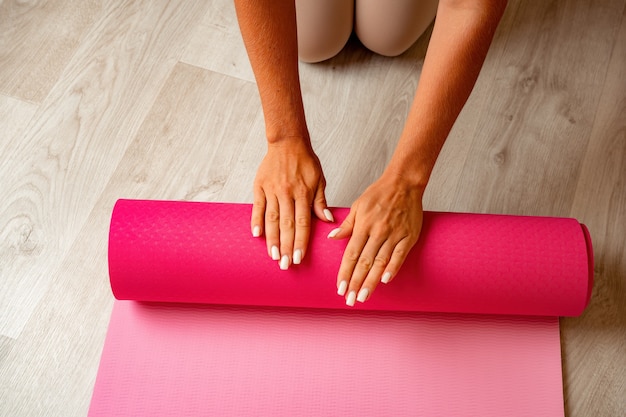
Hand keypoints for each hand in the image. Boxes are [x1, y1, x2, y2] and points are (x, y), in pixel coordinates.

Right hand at [251, 138, 332, 268]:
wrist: (287, 141)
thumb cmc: (305, 161)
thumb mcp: (319, 179)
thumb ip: (321, 201)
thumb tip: (328, 220)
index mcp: (303, 193)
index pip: (302, 223)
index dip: (300, 242)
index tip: (298, 258)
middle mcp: (287, 193)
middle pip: (286, 225)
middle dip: (286, 247)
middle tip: (284, 265)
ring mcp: (272, 190)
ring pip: (271, 219)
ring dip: (272, 239)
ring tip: (272, 256)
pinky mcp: (260, 186)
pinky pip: (258, 206)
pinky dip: (256, 220)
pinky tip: (256, 235)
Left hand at [328, 173, 423, 305]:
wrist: (403, 183)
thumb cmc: (379, 193)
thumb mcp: (357, 205)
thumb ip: (346, 224)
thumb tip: (332, 237)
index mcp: (363, 225)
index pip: (351, 254)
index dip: (345, 272)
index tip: (339, 287)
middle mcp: (378, 231)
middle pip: (365, 262)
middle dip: (355, 282)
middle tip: (349, 299)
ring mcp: (394, 234)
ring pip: (380, 262)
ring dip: (371, 281)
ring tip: (363, 296)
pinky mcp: (409, 236)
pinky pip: (400, 255)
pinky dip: (393, 268)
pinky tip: (385, 281)